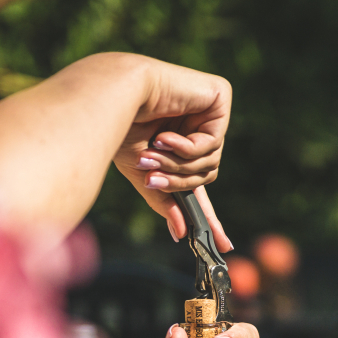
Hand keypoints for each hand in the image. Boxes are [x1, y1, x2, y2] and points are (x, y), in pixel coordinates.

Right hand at [110, 59, 234, 251]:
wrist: (113, 93)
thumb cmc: (119, 127)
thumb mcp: (143, 174)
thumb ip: (165, 200)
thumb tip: (182, 233)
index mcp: (180, 143)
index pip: (201, 183)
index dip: (210, 215)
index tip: (223, 244)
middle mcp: (198, 125)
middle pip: (206, 174)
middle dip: (178, 180)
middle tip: (152, 177)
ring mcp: (210, 111)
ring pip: (210, 162)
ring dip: (178, 164)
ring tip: (152, 151)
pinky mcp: (219, 96)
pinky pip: (213, 142)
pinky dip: (187, 147)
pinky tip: (166, 137)